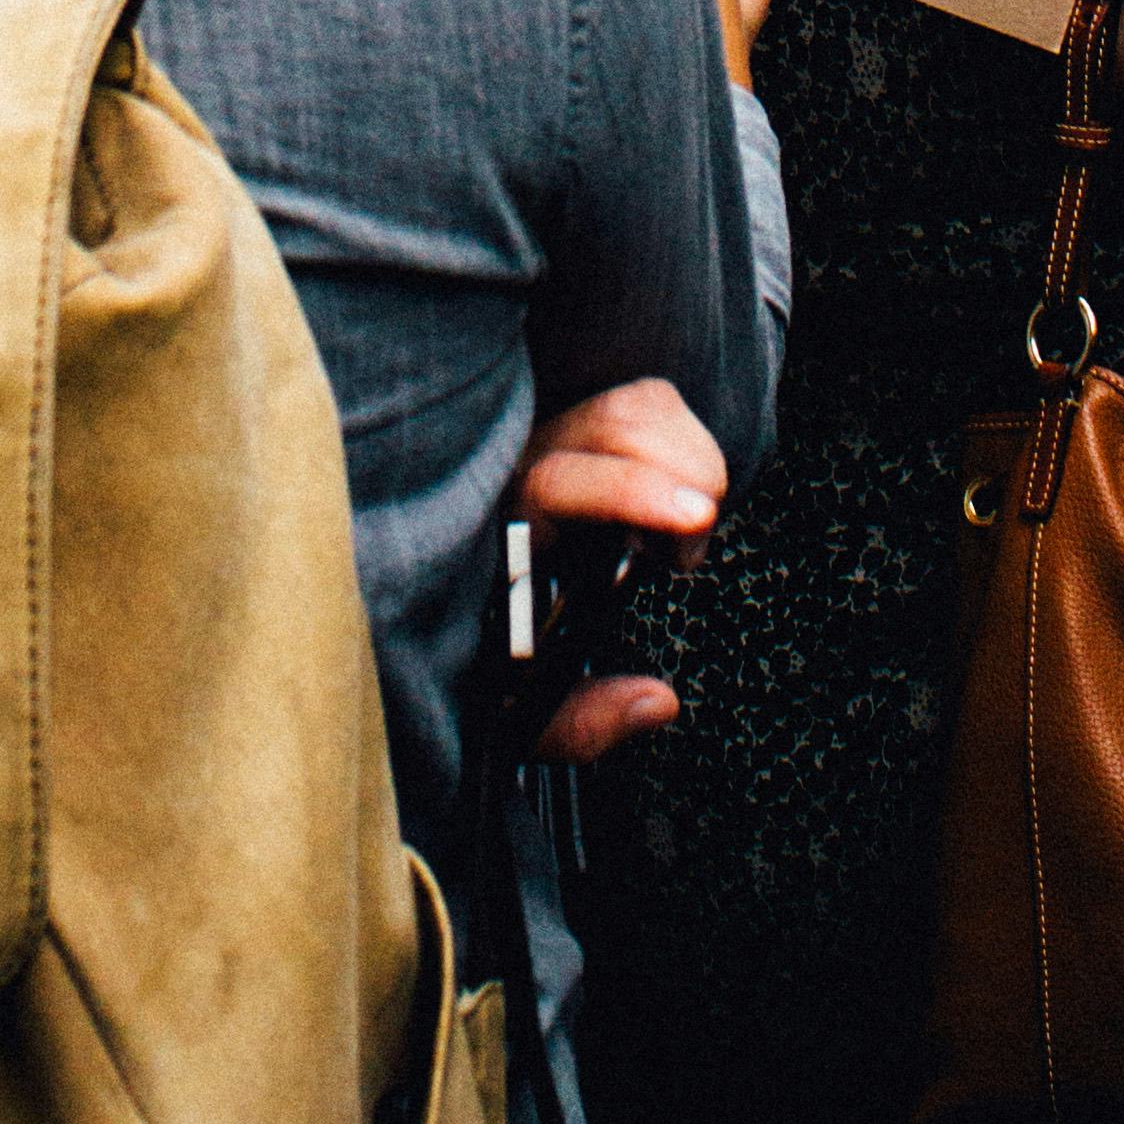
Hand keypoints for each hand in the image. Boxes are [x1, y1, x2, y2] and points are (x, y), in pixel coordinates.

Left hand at [519, 378, 725, 764]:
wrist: (429, 603)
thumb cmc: (484, 658)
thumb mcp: (516, 710)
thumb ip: (580, 721)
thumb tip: (656, 700)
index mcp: (501, 531)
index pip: (561, 483)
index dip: (634, 493)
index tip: (694, 519)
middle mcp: (521, 465)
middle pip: (616, 423)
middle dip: (681, 476)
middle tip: (687, 553)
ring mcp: (553, 433)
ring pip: (638, 405)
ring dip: (688, 458)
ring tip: (685, 527)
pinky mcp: (586, 419)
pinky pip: (646, 402)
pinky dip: (682, 442)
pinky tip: (677, 498)